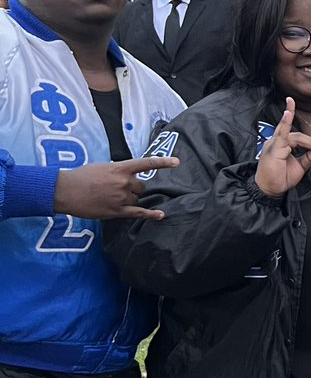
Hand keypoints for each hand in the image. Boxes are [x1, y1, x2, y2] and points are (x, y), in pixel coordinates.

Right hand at [53, 157, 179, 220]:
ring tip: (111, 198)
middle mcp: (125, 182)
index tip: (177, 162)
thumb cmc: (81, 176)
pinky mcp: (118, 211)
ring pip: (137, 199)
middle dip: (133, 188)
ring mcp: (122, 197)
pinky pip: (139, 213)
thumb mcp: (102, 167)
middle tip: (116, 189)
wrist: (66, 191)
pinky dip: (151, 214)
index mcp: (121, 168)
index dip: (163, 162)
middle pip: (141, 186)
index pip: (146, 163)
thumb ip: (118, 170)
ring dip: (130, 199)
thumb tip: (126, 175)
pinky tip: (161, 215)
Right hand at [254, 97, 310, 197]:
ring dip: (308, 141)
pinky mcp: (273, 148)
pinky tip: (288, 113)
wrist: (270, 190)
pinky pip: (281, 134)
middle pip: (297, 135)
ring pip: (294, 136)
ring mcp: (274, 143)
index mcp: (283, 144)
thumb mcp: (301, 166)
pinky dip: (285, 122)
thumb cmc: (281, 177)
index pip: (297, 134)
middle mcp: (277, 141)